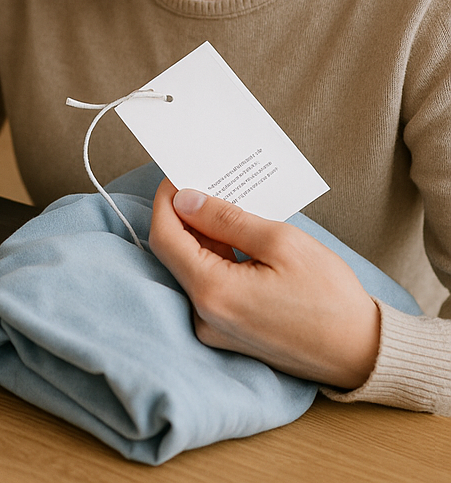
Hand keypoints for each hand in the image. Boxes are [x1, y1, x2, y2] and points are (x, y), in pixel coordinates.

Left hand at [148, 179, 380, 388]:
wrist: (364, 353)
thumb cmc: (329, 297)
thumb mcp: (280, 242)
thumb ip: (225, 219)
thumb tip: (185, 200)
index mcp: (212, 292)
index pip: (165, 237)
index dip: (166, 201)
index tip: (177, 176)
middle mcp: (204, 316)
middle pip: (175, 253)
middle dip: (185, 215)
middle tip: (203, 183)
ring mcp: (215, 328)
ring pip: (193, 268)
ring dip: (202, 235)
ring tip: (222, 204)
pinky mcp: (229, 333)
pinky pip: (210, 286)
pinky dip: (216, 258)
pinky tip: (233, 236)